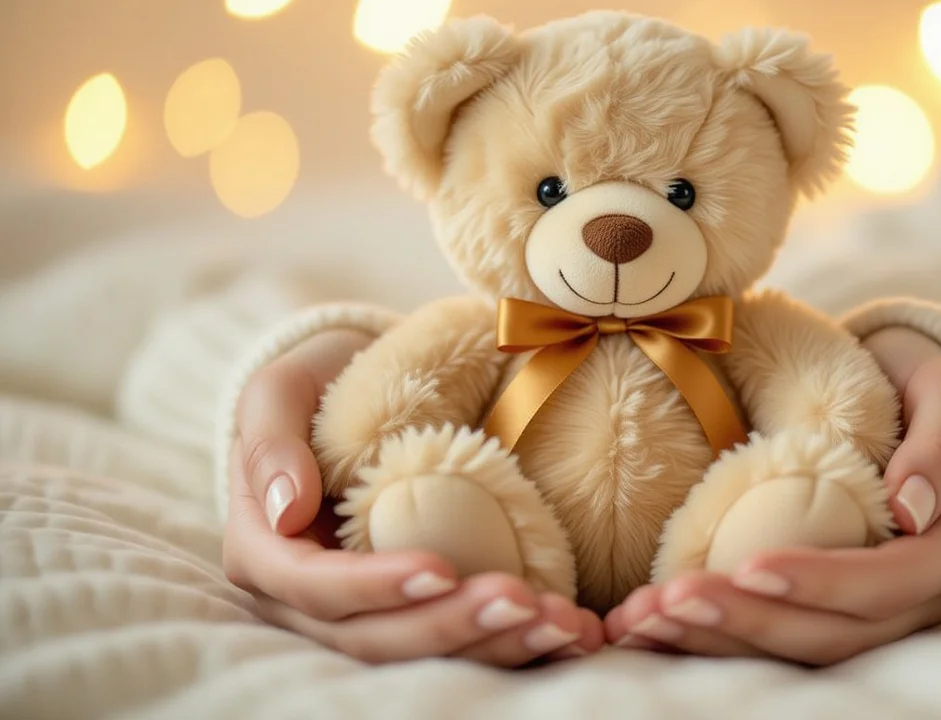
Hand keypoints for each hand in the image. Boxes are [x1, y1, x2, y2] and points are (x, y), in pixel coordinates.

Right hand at [221, 328, 602, 664]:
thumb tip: (285, 511)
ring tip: (561, 625)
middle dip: (449, 628)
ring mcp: (367, 612)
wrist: (354, 393)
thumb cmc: (315, 387)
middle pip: (374, 638)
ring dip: (494, 647)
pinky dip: (516, 643)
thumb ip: (269, 442)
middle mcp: (311, 603)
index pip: (314, 588)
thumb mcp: (279, 392)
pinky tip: (572, 633)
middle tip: (523, 603)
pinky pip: (463, 642)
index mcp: (266, 555)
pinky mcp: (418, 609)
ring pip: (423, 655)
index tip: (440, 569)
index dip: (373, 587)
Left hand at [605, 326, 940, 664]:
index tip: (748, 566)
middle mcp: (921, 598)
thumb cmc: (925, 385)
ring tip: (645, 623)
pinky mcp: (827, 607)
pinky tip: (650, 628)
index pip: (888, 584)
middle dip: (748, 623)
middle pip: (834, 635)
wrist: (910, 396)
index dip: (821, 583)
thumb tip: (913, 509)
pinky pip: (773, 636)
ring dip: (717, 642)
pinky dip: (711, 637)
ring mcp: (874, 611)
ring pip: (798, 650)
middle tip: (669, 603)